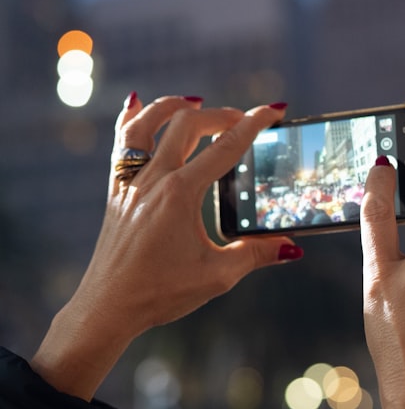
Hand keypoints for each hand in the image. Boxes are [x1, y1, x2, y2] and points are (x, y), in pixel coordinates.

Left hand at [31, 94, 302, 399]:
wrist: (108, 307)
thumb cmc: (160, 292)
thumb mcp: (217, 276)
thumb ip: (256, 255)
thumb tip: (291, 246)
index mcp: (181, 194)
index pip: (226, 148)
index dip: (254, 124)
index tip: (274, 109)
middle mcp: (153, 180)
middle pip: (188, 125)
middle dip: (221, 114)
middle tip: (243, 119)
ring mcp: (130, 183)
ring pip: (147, 124)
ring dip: (173, 106)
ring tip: (195, 102)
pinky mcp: (116, 191)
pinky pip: (121, 144)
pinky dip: (133, 119)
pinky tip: (138, 106)